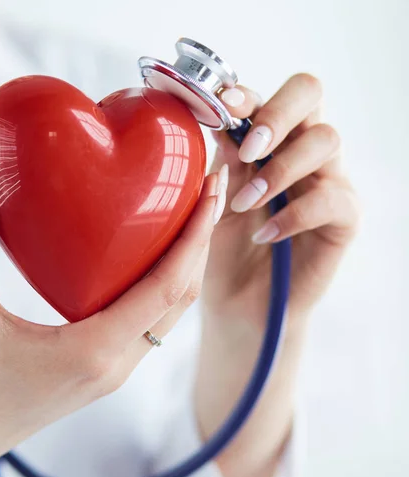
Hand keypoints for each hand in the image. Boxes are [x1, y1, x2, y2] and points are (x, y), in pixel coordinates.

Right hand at [0, 168, 221, 476]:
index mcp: (93, 351)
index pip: (167, 287)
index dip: (196, 236)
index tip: (211, 189)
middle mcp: (115, 364)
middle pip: (181, 298)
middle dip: (202, 242)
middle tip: (209, 188)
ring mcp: (113, 371)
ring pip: (170, 314)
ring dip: (187, 266)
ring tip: (190, 216)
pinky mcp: (103, 371)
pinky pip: (148, 323)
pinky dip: (162, 286)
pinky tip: (148, 257)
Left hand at [206, 74, 359, 325]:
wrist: (238, 300)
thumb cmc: (223, 246)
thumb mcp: (214, 200)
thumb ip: (223, 162)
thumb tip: (222, 121)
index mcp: (265, 139)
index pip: (267, 96)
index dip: (248, 95)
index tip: (224, 107)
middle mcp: (299, 149)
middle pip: (310, 93)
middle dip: (277, 114)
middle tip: (248, 151)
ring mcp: (326, 179)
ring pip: (326, 140)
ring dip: (280, 170)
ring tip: (245, 204)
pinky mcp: (344, 217)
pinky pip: (332, 199)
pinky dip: (294, 215)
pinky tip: (264, 234)